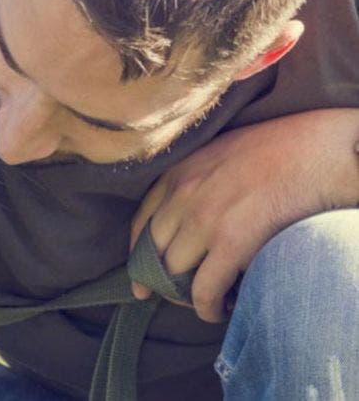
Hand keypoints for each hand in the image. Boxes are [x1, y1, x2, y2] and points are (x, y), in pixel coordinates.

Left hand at [130, 109, 358, 322]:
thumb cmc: (283, 148)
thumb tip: (192, 215)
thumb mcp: (223, 153)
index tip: (140, 279)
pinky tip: (220, 311)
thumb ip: (200, 180)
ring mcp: (204, 218)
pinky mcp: (231, 241)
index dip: (138, 256)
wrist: (322, 149)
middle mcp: (183, 193)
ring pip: (173, 274)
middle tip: (178, 297)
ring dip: (185, 296)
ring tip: (206, 303)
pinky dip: (207, 308)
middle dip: (162, 281)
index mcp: (179, 171)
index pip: (142, 222)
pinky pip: (203, 290)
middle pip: (153, 252)